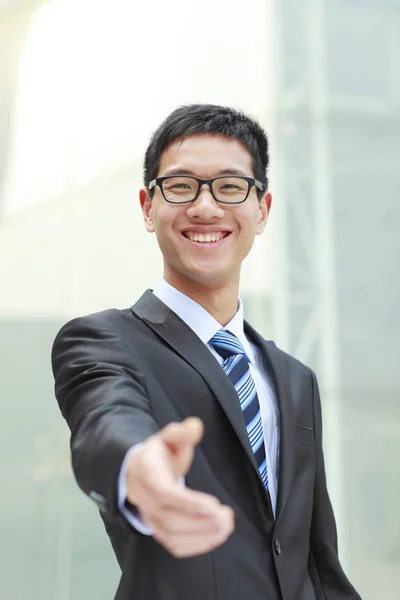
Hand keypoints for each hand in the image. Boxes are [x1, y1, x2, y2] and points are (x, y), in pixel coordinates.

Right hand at [126, 417, 234, 557]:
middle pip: (169, 519)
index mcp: (146, 472)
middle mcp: (143, 499)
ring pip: (171, 536)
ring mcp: (149, 517)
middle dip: (200, 521)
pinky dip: (197, 545)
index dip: (188, 503)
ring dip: (202, 535)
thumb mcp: (169, 437)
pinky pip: (174, 545)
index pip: (163, 494)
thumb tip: (195, 426)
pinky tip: (216, 535)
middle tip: (227, 515)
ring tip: (226, 524)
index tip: (214, 506)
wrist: (139, 471)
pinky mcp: (157, 530)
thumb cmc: (159, 453)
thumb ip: (182, 432)